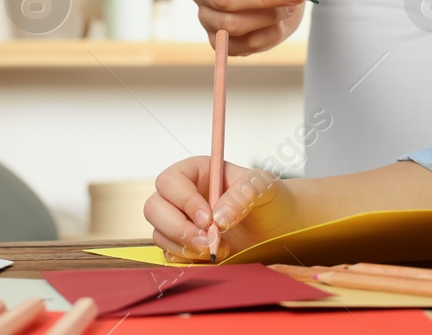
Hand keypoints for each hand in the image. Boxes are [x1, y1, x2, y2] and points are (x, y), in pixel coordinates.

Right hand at [143, 157, 298, 261]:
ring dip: (185, 247)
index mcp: (195, 171)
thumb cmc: (269, 198)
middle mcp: (182, 195)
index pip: (170, 182)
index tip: (208, 220)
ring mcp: (180, 221)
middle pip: (154, 208)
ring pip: (159, 233)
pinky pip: (170, 255)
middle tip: (207, 242)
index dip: (184, 201)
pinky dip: (188, 260)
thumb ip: (242, 195)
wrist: (278, 226)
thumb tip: (218, 218)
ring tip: (220, 249)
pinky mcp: (183, 245)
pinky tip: (214, 256)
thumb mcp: (263, 187)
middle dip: (179, 229)